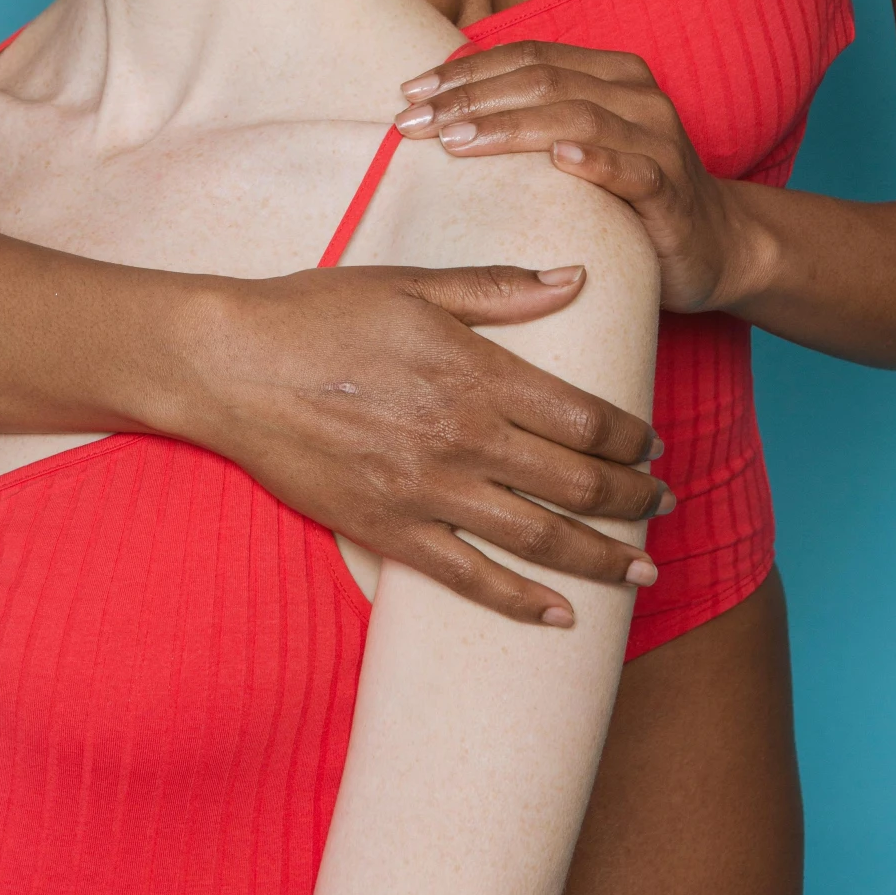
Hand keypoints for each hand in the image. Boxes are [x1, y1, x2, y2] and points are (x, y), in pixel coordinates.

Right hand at [171, 264, 670, 626]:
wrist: (231, 366)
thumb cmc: (320, 312)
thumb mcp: (414, 283)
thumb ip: (500, 287)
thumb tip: (576, 277)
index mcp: (476, 373)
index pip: (584, 417)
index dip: (632, 437)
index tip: (654, 444)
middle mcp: (463, 438)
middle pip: (577, 483)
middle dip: (634, 500)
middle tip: (664, 506)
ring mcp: (427, 492)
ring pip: (539, 538)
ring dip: (601, 560)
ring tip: (642, 572)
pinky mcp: (389, 531)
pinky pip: (469, 580)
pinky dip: (521, 604)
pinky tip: (560, 617)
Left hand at [395, 42, 763, 314]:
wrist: (717, 245)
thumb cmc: (628, 193)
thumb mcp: (578, 145)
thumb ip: (531, 118)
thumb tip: (441, 108)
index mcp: (609, 73)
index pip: (525, 56)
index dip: (465, 70)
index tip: (409, 92)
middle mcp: (635, 95)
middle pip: (541, 81)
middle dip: (470, 99)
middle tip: (413, 123)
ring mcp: (657, 139)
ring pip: (577, 117)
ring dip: (511, 127)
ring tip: (456, 142)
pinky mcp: (673, 189)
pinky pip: (633, 170)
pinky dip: (595, 161)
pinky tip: (557, 160)